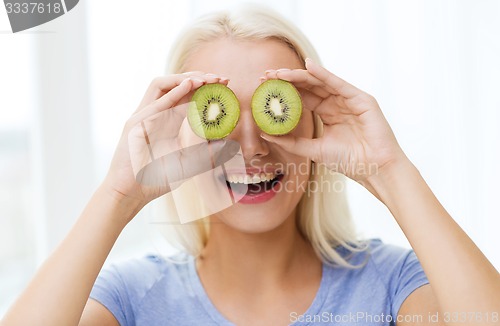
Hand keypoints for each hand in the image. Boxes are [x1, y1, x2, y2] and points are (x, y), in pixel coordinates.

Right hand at [103, 73, 237, 210]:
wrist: (133, 193)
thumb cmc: (158, 179)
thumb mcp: (190, 164)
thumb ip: (206, 154)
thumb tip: (226, 144)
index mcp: (169, 120)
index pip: (188, 94)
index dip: (207, 87)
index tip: (226, 85)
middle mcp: (156, 114)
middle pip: (177, 85)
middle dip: (200, 78)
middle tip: (221, 79)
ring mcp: (144, 116)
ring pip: (162, 84)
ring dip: (184, 78)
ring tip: (205, 79)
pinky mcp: (135, 123)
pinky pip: (154, 101)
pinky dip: (172, 91)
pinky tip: (189, 85)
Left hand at [261, 59, 406, 192]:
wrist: (374, 169)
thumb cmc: (349, 161)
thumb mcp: (313, 150)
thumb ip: (291, 142)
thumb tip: (265, 135)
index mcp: (327, 113)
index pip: (302, 97)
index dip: (283, 91)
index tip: (263, 87)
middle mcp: (336, 103)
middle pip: (308, 87)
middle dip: (286, 80)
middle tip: (265, 76)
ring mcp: (349, 99)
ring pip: (320, 82)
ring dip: (299, 75)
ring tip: (279, 72)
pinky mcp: (361, 98)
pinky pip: (339, 84)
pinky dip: (324, 74)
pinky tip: (309, 66)